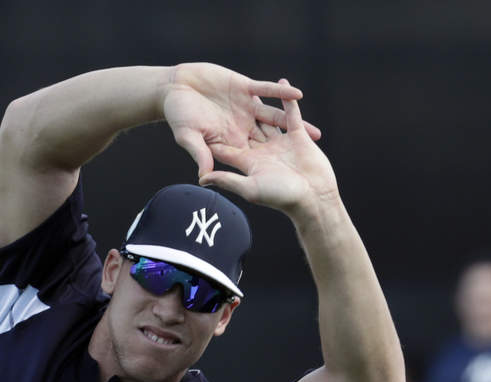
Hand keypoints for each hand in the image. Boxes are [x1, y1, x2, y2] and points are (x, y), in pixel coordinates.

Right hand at [163, 64, 322, 180]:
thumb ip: (200, 154)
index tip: (290, 185)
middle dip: (292, 153)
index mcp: (231, 142)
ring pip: (275, 118)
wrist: (174, 87)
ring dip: (295, 125)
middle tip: (312, 166)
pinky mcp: (244, 88)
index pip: (255, 159)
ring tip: (315, 135)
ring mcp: (245, 107)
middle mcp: (242, 127)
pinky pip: (266, 91)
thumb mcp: (188, 137)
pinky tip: (297, 95)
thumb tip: (205, 178)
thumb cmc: (177, 115)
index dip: (272, 171)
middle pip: (273, 142)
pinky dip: (280, 93)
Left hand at [196, 80, 338, 218]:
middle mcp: (262, 150)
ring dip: (258, 102)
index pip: (226, 147)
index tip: (195, 123)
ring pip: (266, 117)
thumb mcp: (249, 187)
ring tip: (246, 84)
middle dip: (231, 114)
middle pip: (244, 128)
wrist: (314, 198)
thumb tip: (201, 178)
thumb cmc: (280, 196)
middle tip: (215, 98)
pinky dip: (286, 98)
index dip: (210, 136)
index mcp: (248, 161)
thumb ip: (227, 179)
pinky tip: (281, 82)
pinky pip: (290, 112)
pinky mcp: (298, 136)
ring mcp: (280, 142)